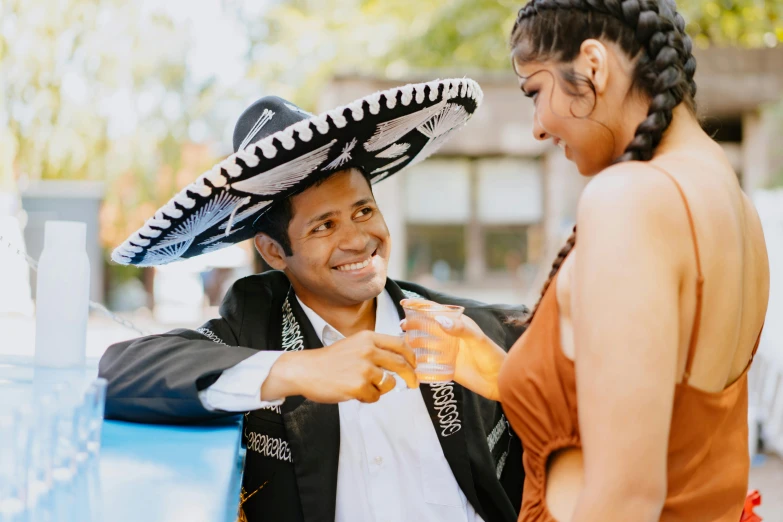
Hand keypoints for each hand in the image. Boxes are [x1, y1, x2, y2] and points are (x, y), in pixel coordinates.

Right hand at [262, 331, 418, 403]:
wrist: (305, 370)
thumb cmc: (329, 361)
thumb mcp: (353, 345)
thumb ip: (374, 349)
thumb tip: (401, 361)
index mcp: (368, 338)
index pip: (400, 345)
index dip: (412, 357)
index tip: (415, 365)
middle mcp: (368, 350)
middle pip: (401, 364)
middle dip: (411, 376)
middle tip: (413, 384)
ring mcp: (363, 368)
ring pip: (389, 383)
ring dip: (381, 389)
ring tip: (365, 387)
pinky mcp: (358, 386)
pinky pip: (375, 397)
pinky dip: (368, 398)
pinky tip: (354, 392)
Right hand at [400, 299, 506, 400]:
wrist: (499, 382)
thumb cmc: (492, 357)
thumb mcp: (478, 340)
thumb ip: (460, 329)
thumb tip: (440, 320)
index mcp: (458, 324)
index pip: (436, 311)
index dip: (420, 305)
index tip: (405, 303)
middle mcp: (450, 335)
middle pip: (427, 325)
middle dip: (413, 323)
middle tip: (402, 326)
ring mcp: (446, 350)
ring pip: (425, 341)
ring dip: (413, 340)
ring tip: (404, 342)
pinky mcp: (444, 365)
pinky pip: (427, 360)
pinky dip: (417, 358)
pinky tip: (409, 359)